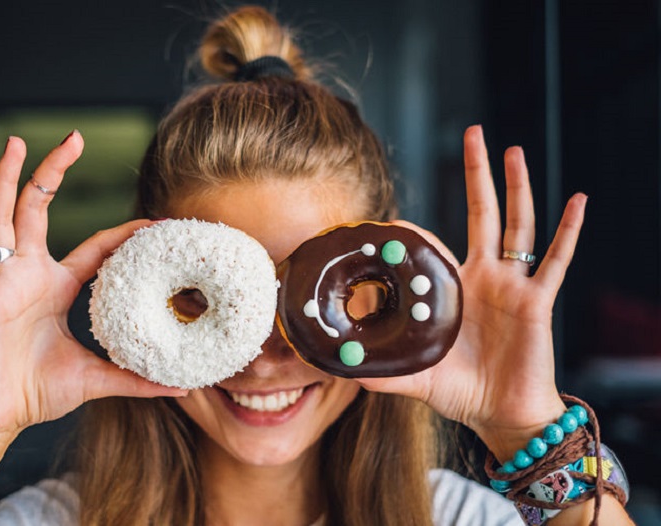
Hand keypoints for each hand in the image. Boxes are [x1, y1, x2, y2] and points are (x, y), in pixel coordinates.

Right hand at [0, 131, 184, 444]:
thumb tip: (180, 387)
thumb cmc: (38, 392)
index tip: (154, 222)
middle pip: (40, 210)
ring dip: (7, 180)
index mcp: (55, 286)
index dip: (123, 233)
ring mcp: (2, 284)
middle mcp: (28, 275)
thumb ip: (135, 379)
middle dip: (54, 172)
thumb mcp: (96, 378)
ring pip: (2, 220)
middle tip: (74, 137)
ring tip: (15, 142)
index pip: (95, 247)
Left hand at [359, 125, 584, 458]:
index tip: (394, 218)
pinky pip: (556, 261)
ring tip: (513, 150)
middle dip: (478, 175)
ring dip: (517, 187)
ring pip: (517, 225)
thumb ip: (382, 371)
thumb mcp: (414, 376)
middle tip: (473, 134)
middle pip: (483, 214)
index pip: (437, 245)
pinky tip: (577, 201)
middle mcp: (485, 278)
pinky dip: (568, 231)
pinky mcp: (537, 301)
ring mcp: (512, 286)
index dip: (418, 231)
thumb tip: (341, 369)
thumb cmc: (461, 391)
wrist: (501, 414)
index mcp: (455, 289)